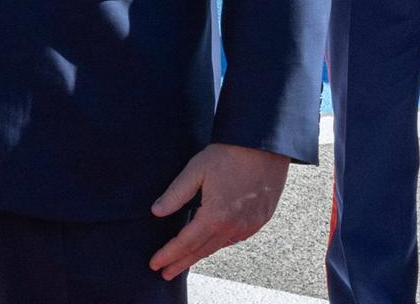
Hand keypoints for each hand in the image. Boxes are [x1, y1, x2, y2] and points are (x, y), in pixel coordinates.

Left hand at [148, 143, 289, 278]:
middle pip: (201, 251)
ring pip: (219, 247)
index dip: (168, 254)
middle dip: (181, 263)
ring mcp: (249, 226)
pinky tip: (209, 244)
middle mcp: (234, 227)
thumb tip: (156, 212)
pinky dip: (218, 244)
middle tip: (165, 273)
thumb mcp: (195, 171)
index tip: (155, 264)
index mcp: (215, 216)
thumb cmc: (228, 155)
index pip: (185, 243)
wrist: (264, 147)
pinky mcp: (260, 221)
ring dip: (199, 256)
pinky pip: (234, 239)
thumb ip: (175, 194)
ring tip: (183, 261)